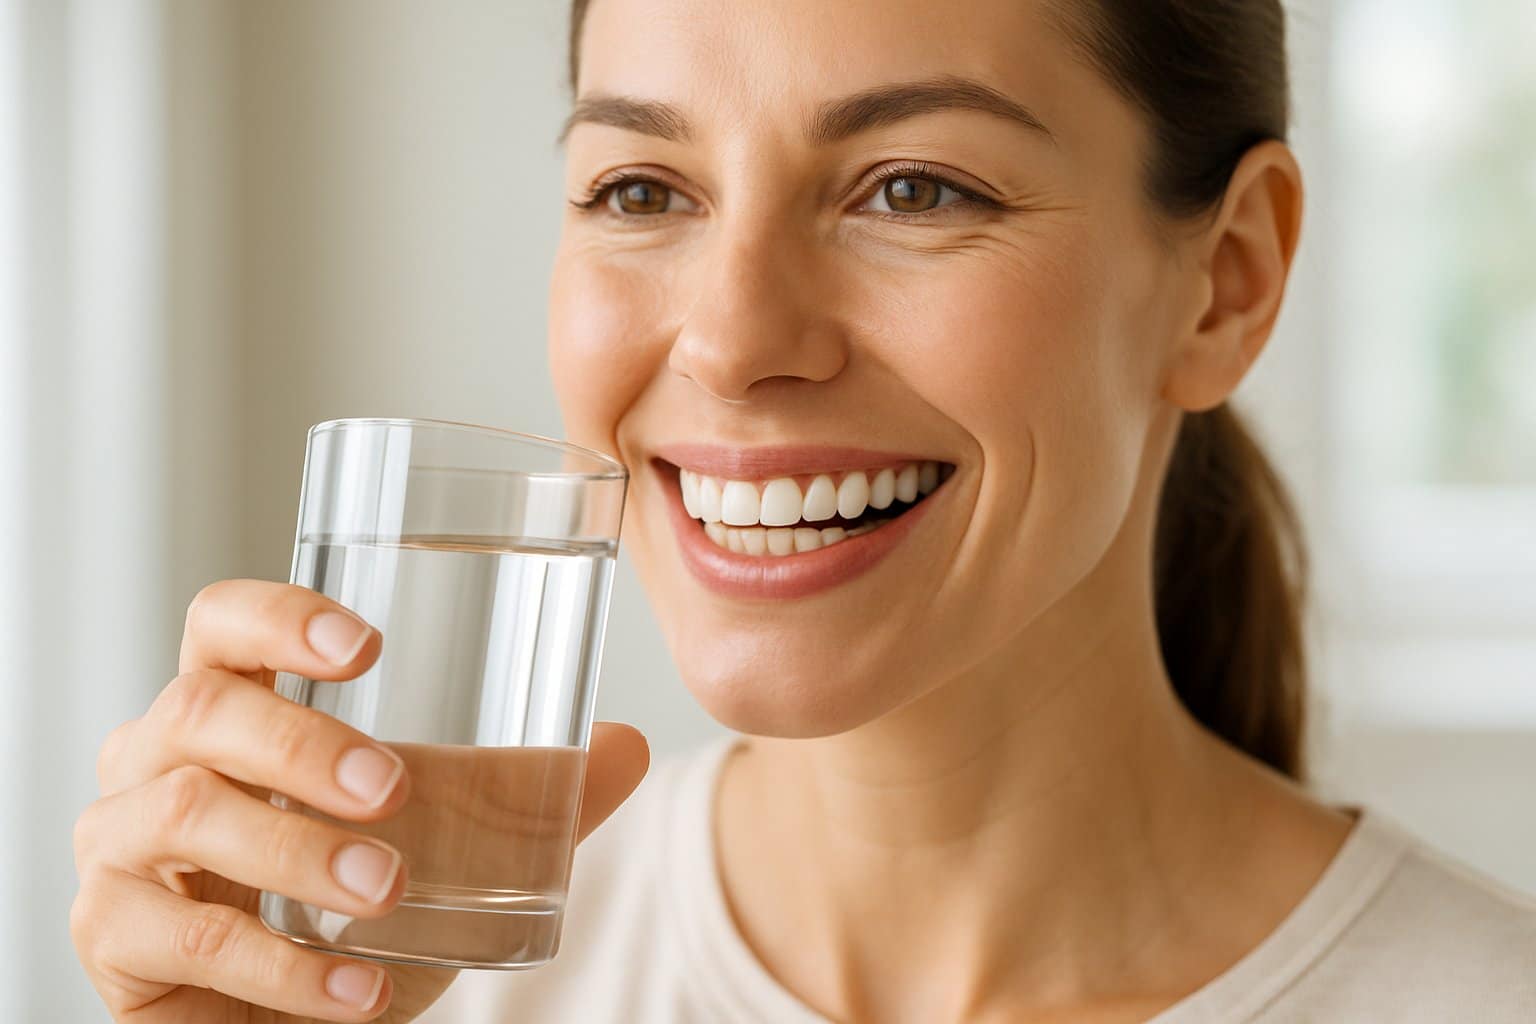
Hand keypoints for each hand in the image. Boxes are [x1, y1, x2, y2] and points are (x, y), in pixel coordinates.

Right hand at [71, 579, 648, 1021]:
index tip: (365, 641)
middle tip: (394, 787)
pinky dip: (283, 967)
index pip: (222, 625)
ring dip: (296, 852)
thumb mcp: (438, 834)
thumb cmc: (343, 894)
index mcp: (228, 706)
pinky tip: (361, 988)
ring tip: (388, 888)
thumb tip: (627, 745)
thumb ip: (524, 790)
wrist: (290, 1012)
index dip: (278, 616)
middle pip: (199, 710)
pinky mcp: (110, 937)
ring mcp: (118, 845)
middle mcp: (155, 758)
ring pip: (182, 815)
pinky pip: (186, 939)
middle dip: (300, 743)